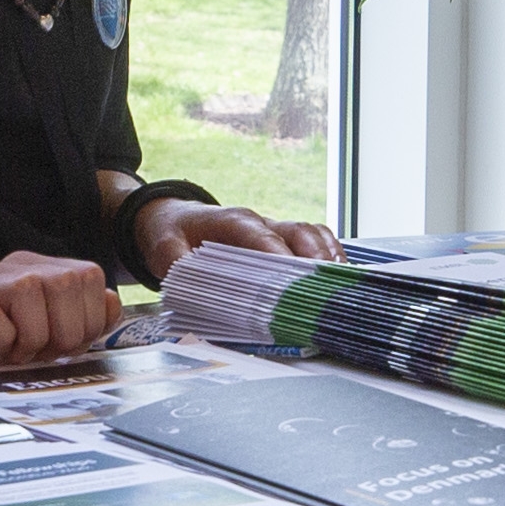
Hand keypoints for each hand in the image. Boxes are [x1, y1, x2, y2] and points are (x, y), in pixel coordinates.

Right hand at [0, 250, 121, 367]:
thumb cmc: (2, 361)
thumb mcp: (55, 342)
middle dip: (64, 330)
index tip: (69, 346)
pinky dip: (0, 339)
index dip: (89, 318)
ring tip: (17, 354)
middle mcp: (10, 268)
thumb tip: (111, 303)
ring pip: (28, 288)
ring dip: (31, 336)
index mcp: (39, 270)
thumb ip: (86, 320)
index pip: (88, 275)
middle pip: (64, 280)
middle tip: (44, 353)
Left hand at [129, 196, 341, 277]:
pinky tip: (338, 281)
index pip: (263, 237)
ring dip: (328, 258)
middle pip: (298, 233)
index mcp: (233, 221)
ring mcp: (275, 231)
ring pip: (312, 236)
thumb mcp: (163, 247)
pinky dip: (329, 258)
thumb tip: (191, 283)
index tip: (293, 280)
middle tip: (327, 286)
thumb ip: (175, 264)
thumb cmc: (173, 233)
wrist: (174, 219)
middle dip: (315, 259)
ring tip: (341, 285)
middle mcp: (261, 223)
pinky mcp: (282, 241)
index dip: (280, 257)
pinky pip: (314, 243)